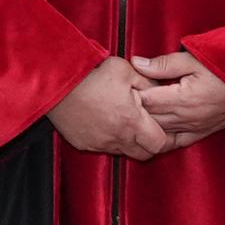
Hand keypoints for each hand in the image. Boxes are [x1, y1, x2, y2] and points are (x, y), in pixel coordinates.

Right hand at [46, 59, 167, 159]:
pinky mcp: (85, 144)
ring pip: (125, 152)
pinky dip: (111, 140)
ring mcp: (100, 143)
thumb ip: (147, 82)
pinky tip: (109, 124)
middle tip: (152, 129)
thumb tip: (159, 90)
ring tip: (129, 123)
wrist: (56, 84)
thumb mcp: (125, 70)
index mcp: (131, 121)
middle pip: (145, 154)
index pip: (160, 144)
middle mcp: (117, 137)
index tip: (168, 130)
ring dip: (131, 142)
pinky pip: (104, 148)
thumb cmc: (90, 74)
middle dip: (152, 144)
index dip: (168, 138)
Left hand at [128, 50, 224, 149]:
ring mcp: (196, 126)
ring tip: (135, 114)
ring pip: (161, 132)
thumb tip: (137, 63)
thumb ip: (163, 64)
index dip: (130, 94)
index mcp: (183, 98)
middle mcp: (188, 117)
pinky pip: (179, 141)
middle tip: (122, 101)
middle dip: (134, 110)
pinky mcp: (205, 130)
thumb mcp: (194, 58)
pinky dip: (165, 138)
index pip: (146, 100)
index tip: (122, 87)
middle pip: (150, 118)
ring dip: (147, 123)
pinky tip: (157, 132)